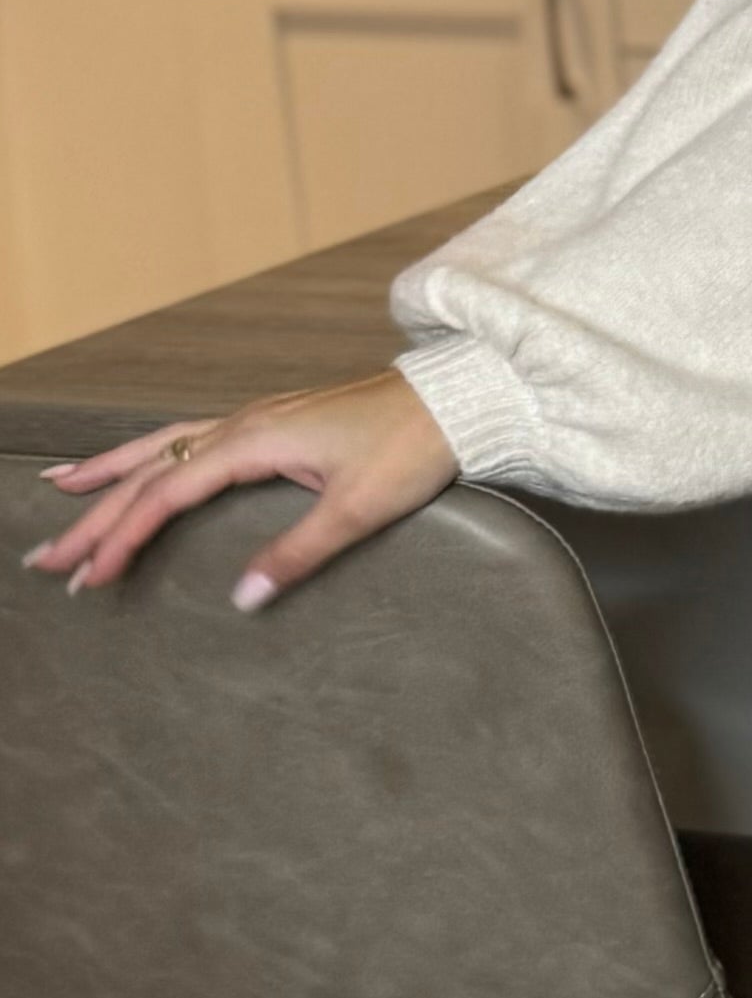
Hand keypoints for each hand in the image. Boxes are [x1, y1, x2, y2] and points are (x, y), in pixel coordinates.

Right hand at [22, 370, 459, 608]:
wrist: (456, 399)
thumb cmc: (414, 448)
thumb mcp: (359, 509)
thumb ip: (297, 554)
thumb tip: (242, 598)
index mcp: (255, 442)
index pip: (168, 494)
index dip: (124, 536)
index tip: (91, 576)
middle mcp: (243, 423)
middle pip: (150, 469)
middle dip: (95, 516)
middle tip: (49, 558)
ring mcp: (255, 418)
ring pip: (163, 444)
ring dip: (111, 474)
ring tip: (62, 491)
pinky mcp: (273, 421)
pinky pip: (191, 434)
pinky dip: (153, 451)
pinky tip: (141, 462)